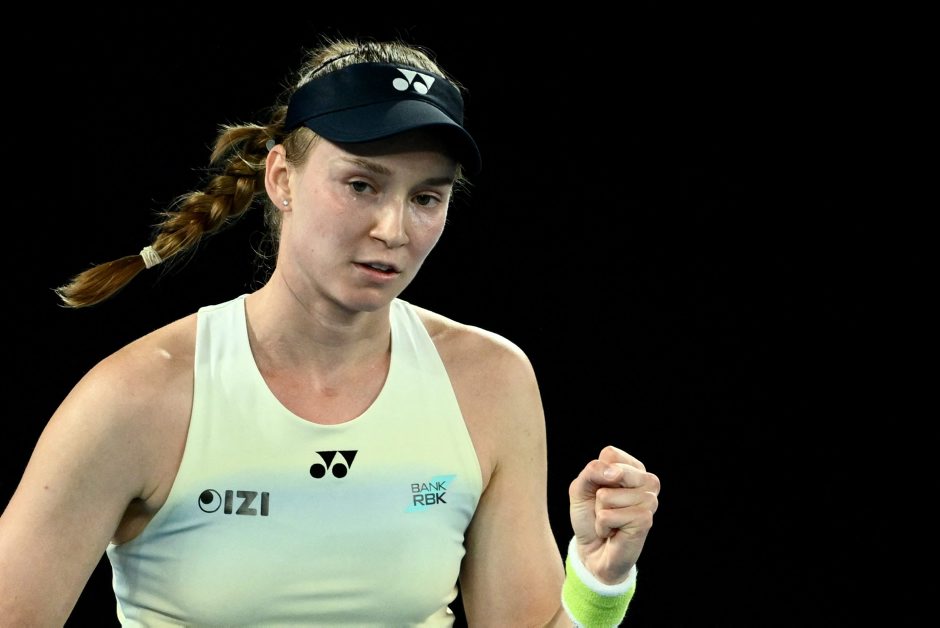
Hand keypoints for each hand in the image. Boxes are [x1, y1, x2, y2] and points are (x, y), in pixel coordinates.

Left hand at [568, 445, 659, 583]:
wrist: (592, 551)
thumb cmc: (589, 516)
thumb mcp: (581, 487)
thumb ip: (592, 471)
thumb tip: (615, 472)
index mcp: (634, 468)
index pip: (610, 453)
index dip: (596, 473)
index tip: (600, 490)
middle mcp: (647, 481)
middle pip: (610, 471)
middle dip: (597, 493)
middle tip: (605, 508)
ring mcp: (650, 500)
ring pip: (606, 495)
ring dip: (600, 512)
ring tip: (611, 521)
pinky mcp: (645, 519)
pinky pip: (608, 515)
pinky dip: (603, 526)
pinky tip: (613, 532)